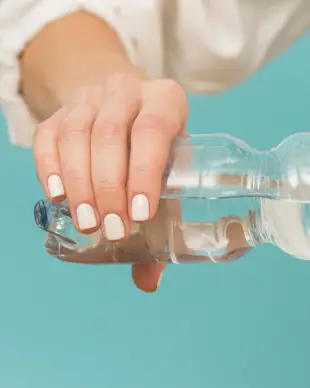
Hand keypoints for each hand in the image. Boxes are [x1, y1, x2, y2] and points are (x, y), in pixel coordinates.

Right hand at [32, 73, 187, 291]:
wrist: (123, 108)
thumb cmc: (156, 151)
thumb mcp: (169, 173)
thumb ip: (164, 221)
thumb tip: (149, 281)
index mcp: (166, 101)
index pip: (154, 131)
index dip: (144, 172)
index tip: (140, 214)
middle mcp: (128, 91)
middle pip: (111, 135)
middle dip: (109, 188)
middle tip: (112, 229)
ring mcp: (90, 97)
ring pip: (77, 135)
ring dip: (81, 184)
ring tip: (88, 222)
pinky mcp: (60, 110)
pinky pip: (48, 136)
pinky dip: (51, 168)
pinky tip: (58, 197)